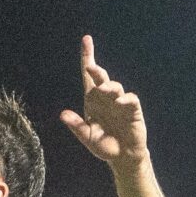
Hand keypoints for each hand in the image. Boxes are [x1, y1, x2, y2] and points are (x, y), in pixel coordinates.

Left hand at [58, 34, 148, 166]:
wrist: (122, 157)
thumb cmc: (104, 145)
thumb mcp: (87, 137)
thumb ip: (76, 126)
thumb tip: (62, 114)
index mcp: (93, 101)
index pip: (89, 76)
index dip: (88, 57)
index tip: (86, 40)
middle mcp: (106, 98)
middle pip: (101, 78)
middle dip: (96, 71)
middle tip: (90, 66)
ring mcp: (120, 102)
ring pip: (115, 87)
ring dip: (109, 87)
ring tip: (104, 89)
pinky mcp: (133, 110)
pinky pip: (130, 99)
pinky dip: (125, 99)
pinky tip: (120, 101)